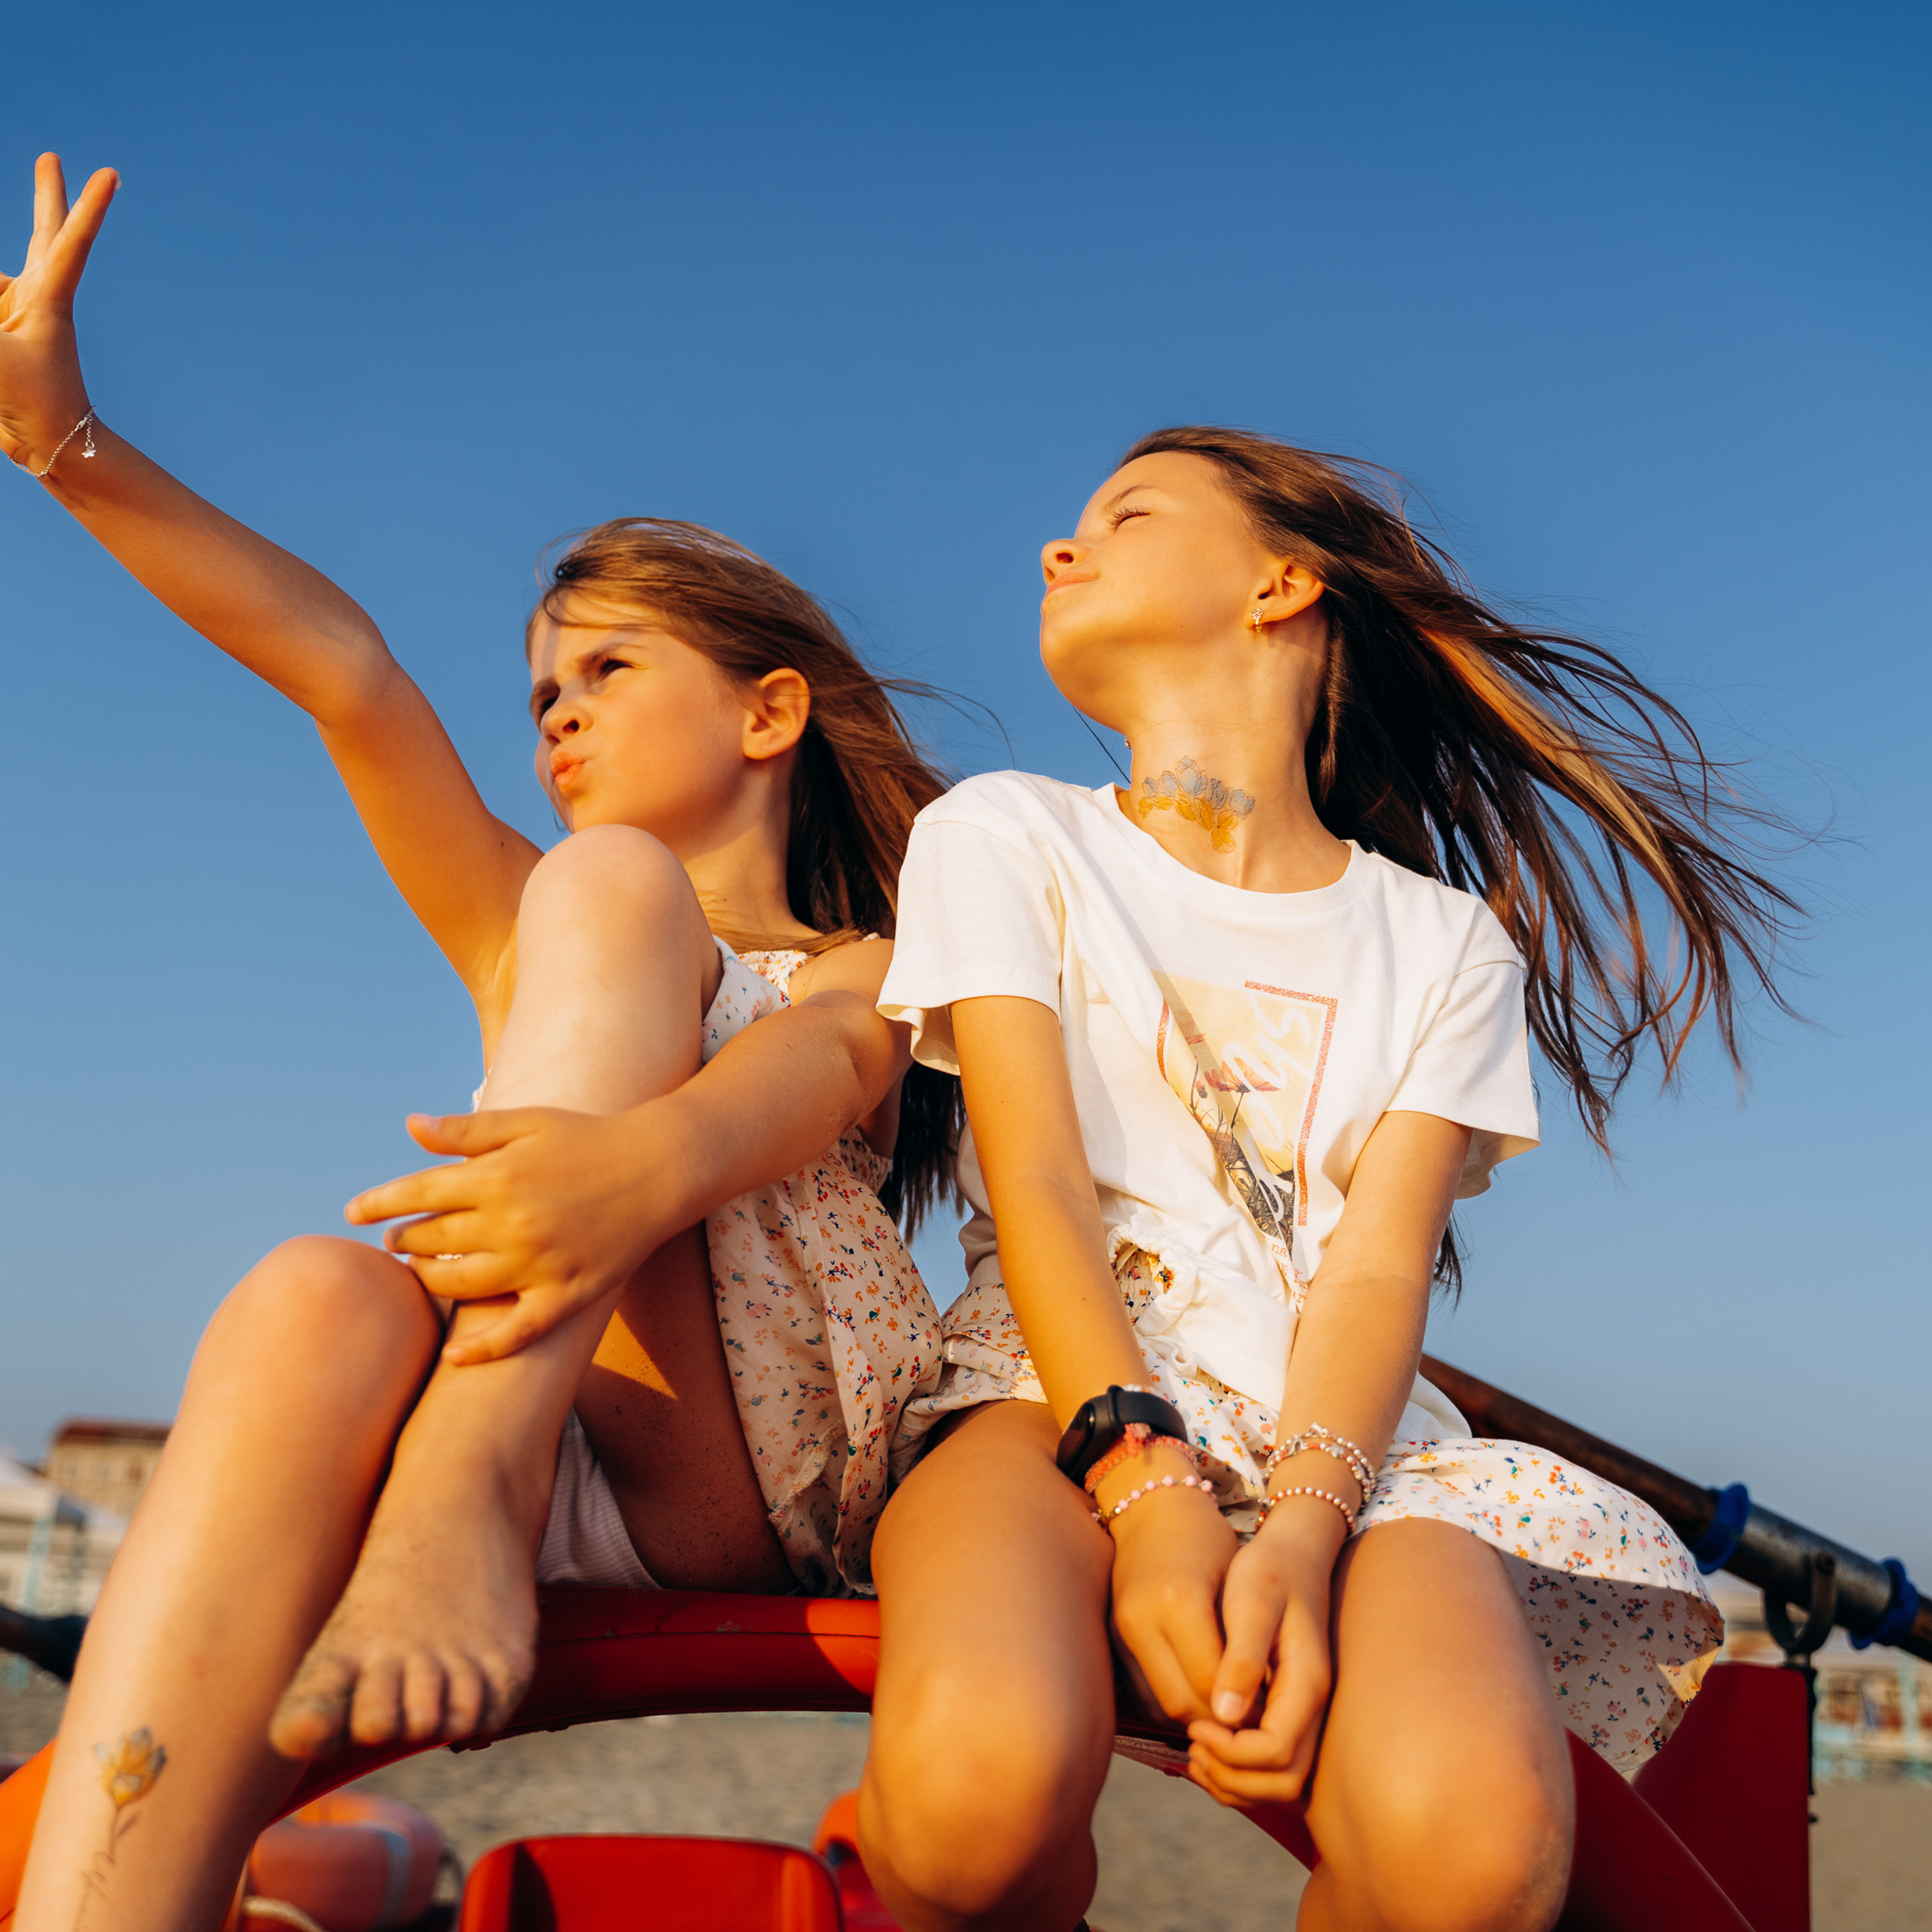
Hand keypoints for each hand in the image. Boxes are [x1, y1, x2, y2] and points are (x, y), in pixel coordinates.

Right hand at [0, 154, 117, 470]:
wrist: (48, 448)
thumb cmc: (35, 405)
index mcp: (49, 300)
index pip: (71, 243)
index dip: (88, 207)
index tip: (111, 174)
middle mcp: (35, 298)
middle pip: (42, 234)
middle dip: (46, 196)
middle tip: (51, 158)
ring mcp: (15, 313)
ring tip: (10, 353)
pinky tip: (3, 351)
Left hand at [346, 1107, 677, 1363]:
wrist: (660, 1168)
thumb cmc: (589, 1139)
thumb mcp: (528, 1122)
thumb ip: (467, 1130)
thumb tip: (409, 1126)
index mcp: (497, 1176)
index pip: (416, 1193)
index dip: (377, 1203)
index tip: (353, 1213)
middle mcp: (511, 1224)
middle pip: (431, 1240)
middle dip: (404, 1240)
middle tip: (396, 1241)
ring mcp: (538, 1264)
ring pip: (459, 1286)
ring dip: (429, 1280)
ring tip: (421, 1271)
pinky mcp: (565, 1295)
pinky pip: (516, 1333)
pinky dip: (482, 1350)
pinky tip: (454, 1357)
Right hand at [1102, 1446, 1239, 1725]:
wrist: (1152, 1506)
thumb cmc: (1206, 1538)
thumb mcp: (1234, 1581)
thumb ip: (1239, 1640)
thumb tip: (1256, 1701)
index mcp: (1179, 1601)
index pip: (1211, 1682)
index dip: (1240, 1707)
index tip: (1265, 1713)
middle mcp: (1142, 1619)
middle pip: (1180, 1702)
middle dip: (1217, 1720)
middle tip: (1247, 1720)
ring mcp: (1122, 1629)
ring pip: (1158, 1703)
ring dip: (1193, 1715)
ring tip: (1224, 1708)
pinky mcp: (1113, 1635)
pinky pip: (1143, 1690)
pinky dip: (1171, 1700)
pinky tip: (1196, 1692)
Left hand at [1183, 1500, 1342, 1806]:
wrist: (1292, 1552)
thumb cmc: (1269, 1570)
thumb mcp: (1252, 1603)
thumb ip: (1243, 1658)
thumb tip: (1225, 1714)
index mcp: (1307, 1684)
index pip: (1277, 1752)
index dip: (1233, 1752)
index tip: (1198, 1726)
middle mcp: (1312, 1707)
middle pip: (1284, 1782)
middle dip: (1235, 1777)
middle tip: (1194, 1747)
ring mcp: (1304, 1712)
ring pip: (1281, 1781)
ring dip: (1236, 1780)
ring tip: (1195, 1751)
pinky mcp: (1289, 1709)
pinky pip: (1273, 1763)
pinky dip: (1240, 1769)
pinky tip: (1206, 1743)